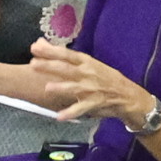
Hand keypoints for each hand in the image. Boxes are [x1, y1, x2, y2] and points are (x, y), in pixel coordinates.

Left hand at [23, 39, 156, 127]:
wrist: (127, 94)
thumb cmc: (104, 77)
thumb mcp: (88, 63)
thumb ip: (64, 57)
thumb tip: (41, 44)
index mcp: (86, 61)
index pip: (66, 54)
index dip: (51, 51)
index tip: (35, 48)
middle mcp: (88, 73)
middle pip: (66, 69)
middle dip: (50, 66)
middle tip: (33, 64)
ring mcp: (91, 88)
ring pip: (74, 88)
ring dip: (61, 88)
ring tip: (47, 88)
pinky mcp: (95, 103)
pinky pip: (81, 109)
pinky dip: (71, 113)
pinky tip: (60, 117)